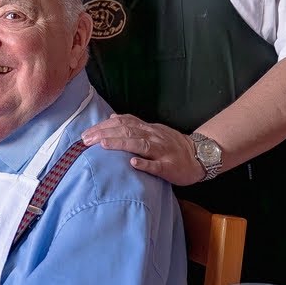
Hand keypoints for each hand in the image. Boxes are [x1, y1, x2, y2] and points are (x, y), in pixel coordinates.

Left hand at [81, 113, 204, 185]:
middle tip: (86, 140)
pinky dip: (145, 164)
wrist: (199, 155)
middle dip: (105, 134)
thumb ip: (133, 124)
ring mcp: (161, 151)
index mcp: (147, 129)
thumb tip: (112, 117)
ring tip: (104, 145)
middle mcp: (153, 136)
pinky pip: (157, 165)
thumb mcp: (152, 130)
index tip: (86, 133)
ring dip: (121, 144)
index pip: (122, 123)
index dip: (103, 126)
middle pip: (127, 131)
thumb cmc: (172, 144)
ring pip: (140, 144)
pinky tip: (133, 164)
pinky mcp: (170, 166)